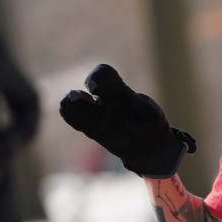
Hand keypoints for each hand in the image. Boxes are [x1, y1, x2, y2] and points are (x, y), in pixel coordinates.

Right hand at [59, 63, 196, 176]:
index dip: (98, 77)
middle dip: (85, 86)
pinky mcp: (92, 128)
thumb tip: (134, 98)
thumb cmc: (151, 125)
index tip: (96, 88)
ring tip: (69, 103)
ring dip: (72, 102)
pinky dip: (69, 113)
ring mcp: (97, 113)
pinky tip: (67, 110)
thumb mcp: (154, 117)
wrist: (148, 146)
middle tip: (77, 96)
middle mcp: (105, 99)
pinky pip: (76, 120)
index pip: (105, 75)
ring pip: (79, 103)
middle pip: (88, 87)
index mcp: (120, 90)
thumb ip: (147, 108)